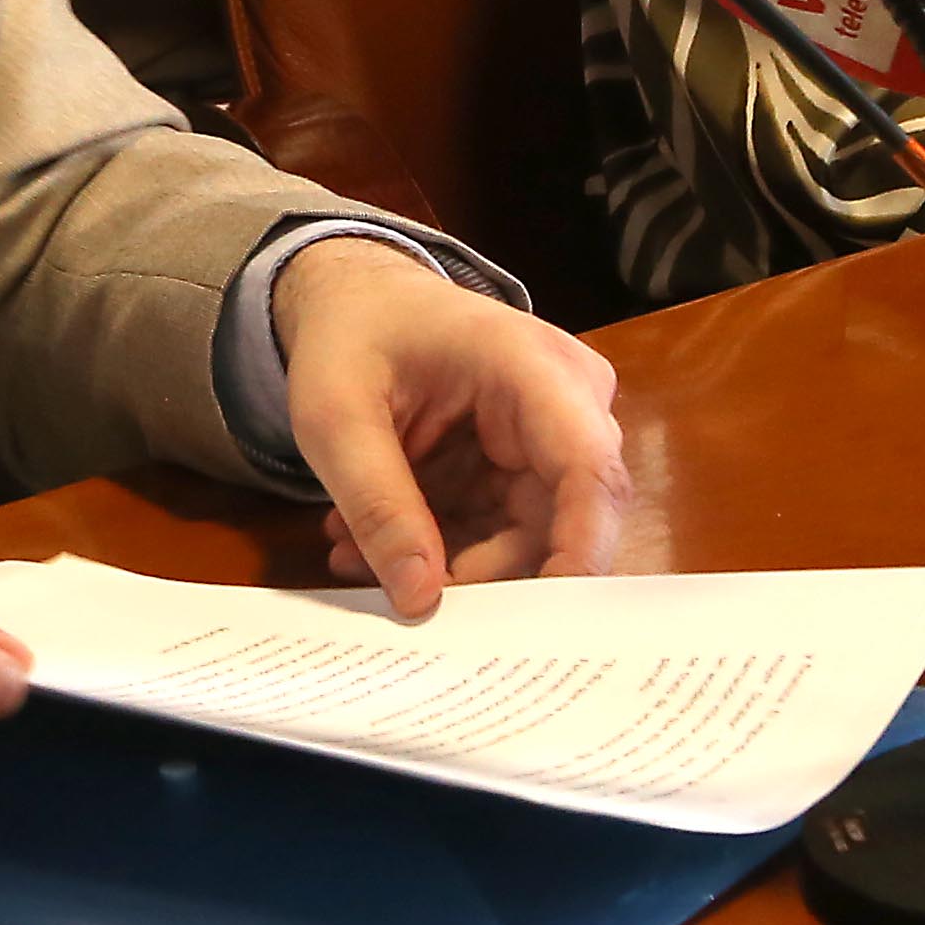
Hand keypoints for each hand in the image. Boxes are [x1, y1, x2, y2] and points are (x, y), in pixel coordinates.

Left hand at [273, 239, 631, 619]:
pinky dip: (439, 544)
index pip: (588, 470)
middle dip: (479, 570)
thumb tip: (420, 601)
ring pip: (528, 536)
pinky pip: (503, 529)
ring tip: (353, 553)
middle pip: (560, 519)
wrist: (356, 298)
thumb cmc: (350, 335)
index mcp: (532, 366)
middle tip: (395, 593)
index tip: (539, 626)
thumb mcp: (335, 418)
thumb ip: (377, 504)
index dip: (578, 552)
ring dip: (444, 560)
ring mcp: (553, 434)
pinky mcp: (529, 463)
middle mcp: (567, 401)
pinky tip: (369, 542)